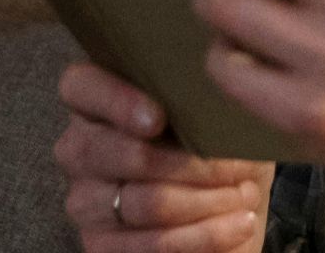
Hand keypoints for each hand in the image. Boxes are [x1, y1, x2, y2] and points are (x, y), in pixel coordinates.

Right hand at [54, 62, 271, 252]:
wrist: (229, 206)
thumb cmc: (219, 147)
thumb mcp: (218, 114)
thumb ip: (203, 97)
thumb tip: (221, 95)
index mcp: (98, 102)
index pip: (80, 86)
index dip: (116, 100)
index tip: (158, 119)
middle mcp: (80, 149)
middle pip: (118, 152)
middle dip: (187, 162)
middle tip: (236, 167)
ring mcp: (85, 200)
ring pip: (144, 202)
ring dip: (206, 200)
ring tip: (244, 194)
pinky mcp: (101, 245)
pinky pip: (154, 244)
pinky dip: (205, 235)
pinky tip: (237, 224)